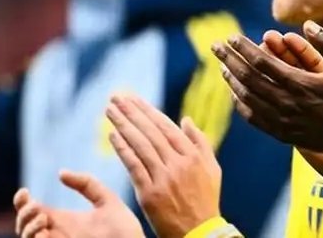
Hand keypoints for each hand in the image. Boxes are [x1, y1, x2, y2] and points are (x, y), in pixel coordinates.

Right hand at [13, 171, 142, 237]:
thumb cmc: (124, 231)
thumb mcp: (107, 201)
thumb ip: (87, 184)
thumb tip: (60, 173)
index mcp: (63, 220)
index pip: (33, 211)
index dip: (22, 201)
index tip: (24, 191)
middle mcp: (56, 234)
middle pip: (24, 225)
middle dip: (23, 214)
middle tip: (34, 205)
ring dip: (28, 227)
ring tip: (43, 217)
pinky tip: (44, 229)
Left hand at [105, 95, 221, 237]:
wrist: (199, 231)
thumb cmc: (206, 199)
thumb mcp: (212, 168)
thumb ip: (200, 142)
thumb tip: (185, 119)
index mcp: (193, 155)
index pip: (166, 126)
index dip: (147, 111)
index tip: (133, 98)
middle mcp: (178, 163)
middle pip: (150, 132)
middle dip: (132, 112)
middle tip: (116, 97)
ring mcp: (164, 178)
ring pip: (141, 145)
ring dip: (123, 125)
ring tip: (110, 110)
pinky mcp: (150, 193)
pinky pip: (134, 167)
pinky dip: (123, 150)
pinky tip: (112, 136)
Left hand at [213, 21, 322, 155]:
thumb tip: (308, 23)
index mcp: (300, 84)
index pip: (262, 61)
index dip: (244, 48)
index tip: (232, 37)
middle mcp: (287, 103)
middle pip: (248, 78)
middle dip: (230, 59)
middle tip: (216, 47)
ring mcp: (283, 121)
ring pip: (248, 98)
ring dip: (233, 81)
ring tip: (223, 67)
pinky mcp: (283, 135)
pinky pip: (254, 119)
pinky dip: (241, 105)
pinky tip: (235, 95)